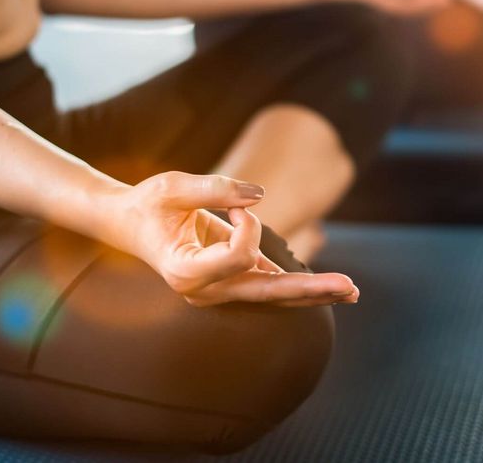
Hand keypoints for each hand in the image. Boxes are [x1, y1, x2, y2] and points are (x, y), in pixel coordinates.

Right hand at [110, 172, 359, 307]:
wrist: (130, 225)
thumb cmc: (148, 204)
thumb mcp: (173, 186)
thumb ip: (215, 188)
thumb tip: (259, 195)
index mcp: (185, 271)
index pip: (239, 256)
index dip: (248, 224)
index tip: (235, 203)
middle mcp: (204, 291)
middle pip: (267, 293)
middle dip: (311, 289)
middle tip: (350, 287)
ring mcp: (218, 292)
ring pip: (273, 295)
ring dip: (314, 291)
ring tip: (352, 291)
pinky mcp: (229, 283)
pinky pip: (269, 287)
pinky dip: (299, 286)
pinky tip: (331, 289)